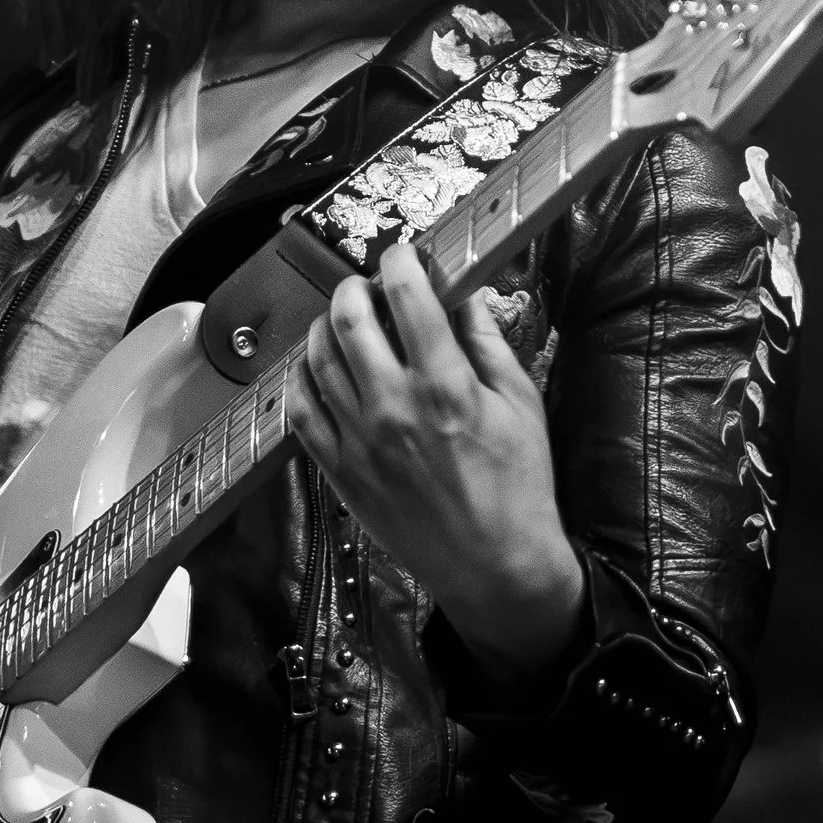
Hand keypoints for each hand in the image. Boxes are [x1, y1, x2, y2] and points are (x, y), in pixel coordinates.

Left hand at [296, 243, 586, 686]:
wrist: (497, 566)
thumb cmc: (518, 486)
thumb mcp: (521, 404)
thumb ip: (487, 343)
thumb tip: (464, 295)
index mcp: (445, 386)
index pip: (407, 298)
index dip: (401, 263)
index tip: (404, 256)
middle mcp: (394, 408)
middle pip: (349, 320)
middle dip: (355, 287)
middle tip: (368, 285)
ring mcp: (360, 442)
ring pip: (317, 360)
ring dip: (325, 326)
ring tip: (343, 319)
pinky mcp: (341, 473)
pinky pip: (301, 413)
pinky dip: (301, 380)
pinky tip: (316, 368)